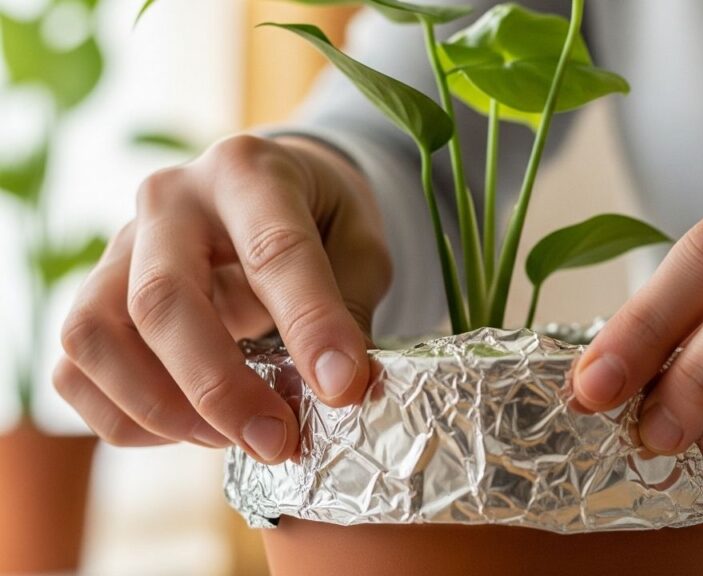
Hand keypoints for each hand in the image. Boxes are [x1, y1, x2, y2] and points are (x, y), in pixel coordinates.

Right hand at [55, 135, 390, 462]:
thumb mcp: (360, 244)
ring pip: (94, 336)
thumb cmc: (321, 218)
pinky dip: (124, 417)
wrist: (270, 189)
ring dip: (160, 407)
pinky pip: (74, 369)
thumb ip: (351, 307)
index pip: (273, 251)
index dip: (310, 326)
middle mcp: (170, 199)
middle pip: (161, 299)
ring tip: (230, 438)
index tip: (342, 389)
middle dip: (218, 387)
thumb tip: (339, 390)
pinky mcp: (93, 293)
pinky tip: (190, 429)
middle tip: (276, 441)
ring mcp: (119, 246)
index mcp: (248, 171)